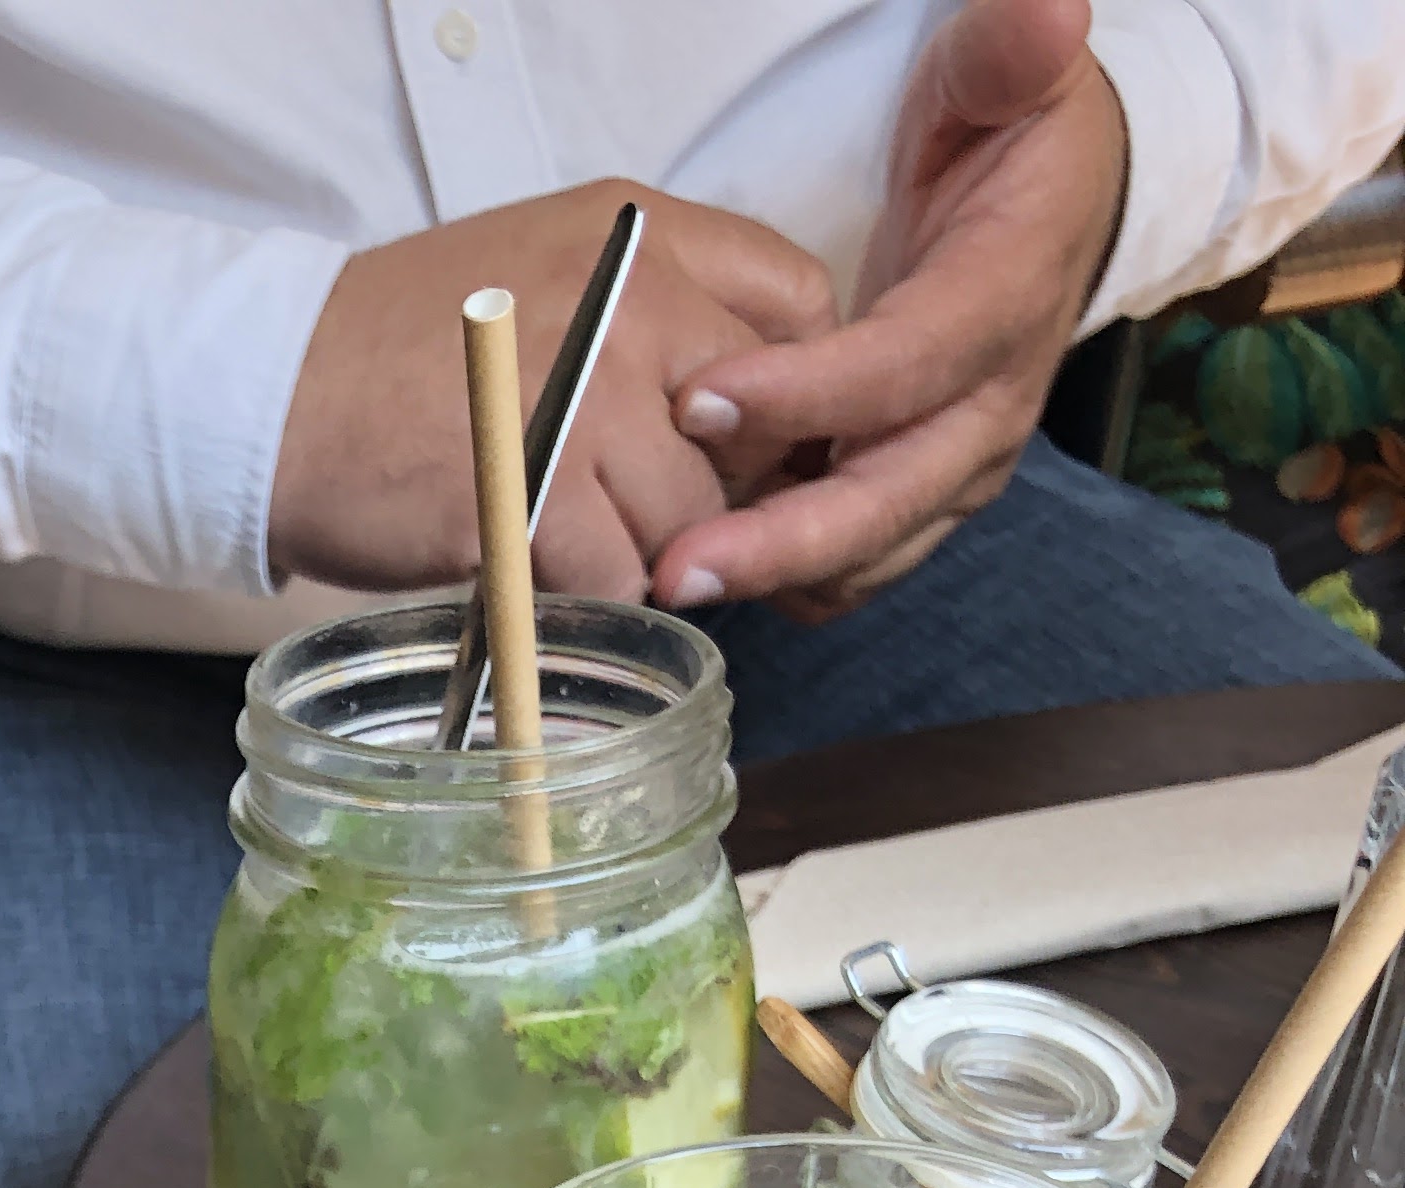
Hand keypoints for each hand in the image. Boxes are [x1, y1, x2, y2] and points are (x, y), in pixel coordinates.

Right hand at [269, 180, 836, 599]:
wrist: (274, 394)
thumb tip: (742, 414)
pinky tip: (530, 565)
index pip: (795, 305)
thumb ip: (651, 312)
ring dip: (640, 554)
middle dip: (714, 493)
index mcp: (639, 234)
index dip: (779, 394)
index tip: (731, 441)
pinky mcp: (538, 492)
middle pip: (756, 431)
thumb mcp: (547, 276)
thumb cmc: (401, 354)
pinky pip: (617, 576)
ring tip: (568, 538)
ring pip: (690, 519)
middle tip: (643, 514)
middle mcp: (631, 298)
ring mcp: (587, 395)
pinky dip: (578, 595)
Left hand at [650, 0, 1126, 618]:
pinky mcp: (926, 494)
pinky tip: (713, 569)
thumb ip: (1009, 48)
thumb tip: (1041, 15)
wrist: (1064, 201)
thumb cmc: (1015, 134)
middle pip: (887, 499)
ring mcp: (959, 462)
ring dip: (774, 576)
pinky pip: (859, 562)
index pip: (906, 366)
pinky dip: (790, 576)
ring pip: (871, 550)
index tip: (704, 395)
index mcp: (1005, 299)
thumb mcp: (1009, 71)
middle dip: (780, 542)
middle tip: (676, 565)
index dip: (810, 394)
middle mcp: (991, 404)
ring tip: (671, 582)